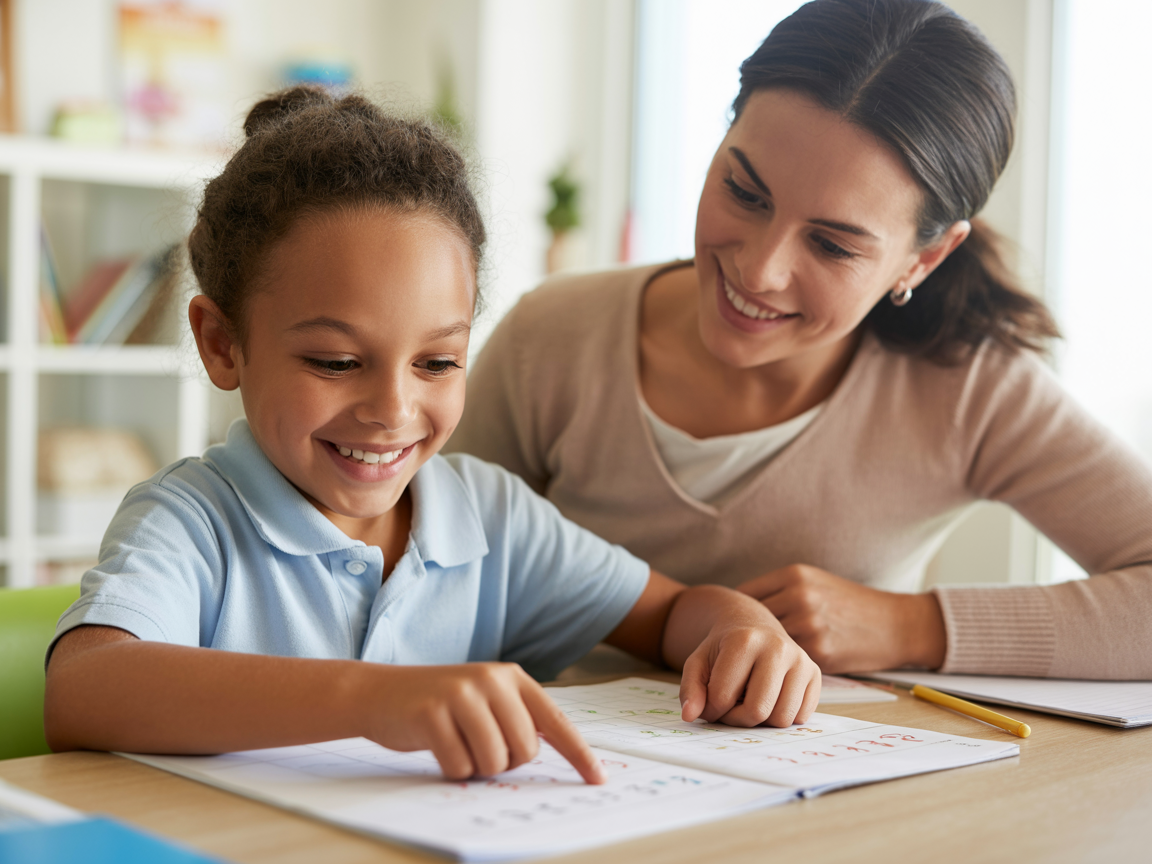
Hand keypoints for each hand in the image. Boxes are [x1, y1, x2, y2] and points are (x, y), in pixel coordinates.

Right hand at [362, 662, 605, 783]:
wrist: (379, 692)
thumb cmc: (439, 704)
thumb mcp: (484, 700)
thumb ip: (516, 719)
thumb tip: (549, 758)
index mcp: (511, 677)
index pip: (555, 721)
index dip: (579, 754)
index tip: (598, 779)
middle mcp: (490, 680)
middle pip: (526, 751)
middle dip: (505, 762)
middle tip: (479, 747)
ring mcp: (460, 694)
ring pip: (495, 761)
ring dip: (477, 767)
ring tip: (458, 744)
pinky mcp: (432, 713)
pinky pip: (460, 766)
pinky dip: (451, 769)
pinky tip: (437, 747)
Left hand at [675, 586, 820, 727]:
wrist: (753, 624)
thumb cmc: (724, 647)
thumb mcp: (698, 661)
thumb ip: (690, 688)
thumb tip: (689, 715)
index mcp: (744, 640)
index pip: (723, 697)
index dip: (711, 709)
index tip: (710, 703)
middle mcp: (778, 647)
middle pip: (758, 711)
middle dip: (737, 719)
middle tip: (730, 707)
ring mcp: (801, 659)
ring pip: (782, 718)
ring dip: (762, 720)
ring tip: (749, 701)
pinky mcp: (816, 672)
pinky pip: (801, 716)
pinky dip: (782, 715)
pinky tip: (770, 698)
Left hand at [737, 565, 945, 673]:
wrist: (896, 625)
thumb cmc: (850, 604)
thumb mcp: (815, 583)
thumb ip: (780, 591)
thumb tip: (741, 610)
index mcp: (794, 575)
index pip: (744, 595)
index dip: (738, 614)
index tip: (737, 627)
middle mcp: (798, 596)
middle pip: (750, 622)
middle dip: (745, 638)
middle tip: (740, 651)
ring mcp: (809, 624)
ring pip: (765, 646)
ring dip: (759, 658)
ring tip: (754, 665)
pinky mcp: (818, 653)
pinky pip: (786, 664)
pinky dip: (780, 670)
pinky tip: (779, 673)